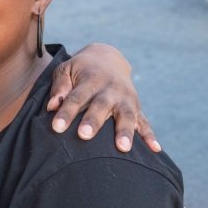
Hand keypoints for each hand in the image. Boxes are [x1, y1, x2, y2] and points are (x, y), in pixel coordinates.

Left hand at [46, 43, 160, 152]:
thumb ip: (59, 87)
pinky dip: (150, 136)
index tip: (56, 127)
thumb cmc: (80, 69)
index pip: (76, 97)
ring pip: (126, 115)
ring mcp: (126, 99)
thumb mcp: (66, 70)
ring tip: (123, 148)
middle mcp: (110, 89)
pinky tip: (155, 149)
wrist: (108, 58)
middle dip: (94, 120)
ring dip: (125, 131)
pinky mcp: (137, 108)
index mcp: (90, 80)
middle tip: (84, 135)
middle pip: (101, 105)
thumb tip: (52, 106)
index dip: (66, 112)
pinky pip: (145, 122)